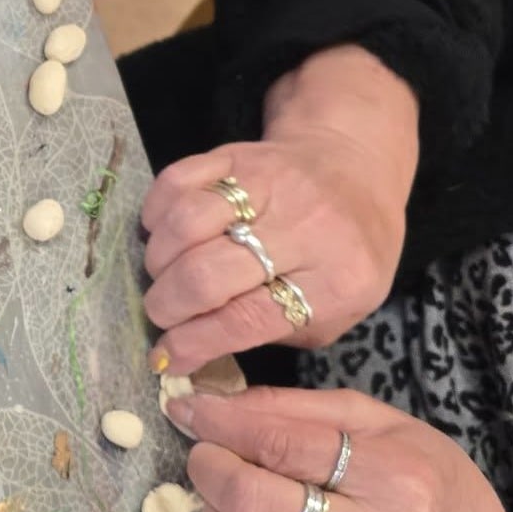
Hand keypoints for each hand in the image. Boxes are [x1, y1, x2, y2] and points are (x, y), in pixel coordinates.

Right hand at [141, 46, 418, 373]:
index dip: (195, 343)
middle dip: (167, 306)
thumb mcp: (336, 311)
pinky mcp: (237, 154)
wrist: (355, 169)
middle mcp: (304, 228)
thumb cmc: (345, 254)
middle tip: (160, 315)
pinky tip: (164, 234)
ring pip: (185, 223)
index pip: (247, 319)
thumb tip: (195, 356)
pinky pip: (175, 182)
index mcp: (336, 280)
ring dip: (158, 261)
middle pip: (207, 274)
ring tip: (163, 275)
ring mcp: (268, 183)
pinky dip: (156, 214)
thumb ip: (275, 333)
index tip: (166, 358)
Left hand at [165, 384, 512, 511]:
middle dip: (211, 472)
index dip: (222, 423)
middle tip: (203, 456)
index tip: (188, 410)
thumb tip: (219, 402)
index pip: (283, 445)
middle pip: (258, 505)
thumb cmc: (423, 480)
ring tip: (223, 504)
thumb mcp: (379, 422)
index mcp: (388, 475)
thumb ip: (298, 407)